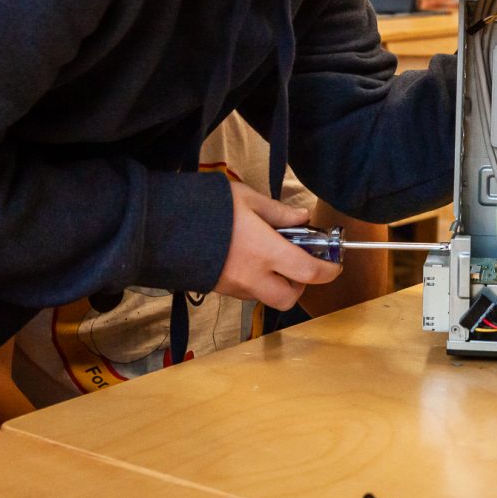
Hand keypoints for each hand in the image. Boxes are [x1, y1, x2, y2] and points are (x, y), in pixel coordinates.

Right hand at [214, 182, 341, 308]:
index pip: (308, 272)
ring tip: (270, 256)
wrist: (162, 227)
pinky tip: (249, 258)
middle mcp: (253, 276)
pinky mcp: (219, 289)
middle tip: (298, 262)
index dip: (328, 271)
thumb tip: (303, 217)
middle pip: (289, 298)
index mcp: (265, 252)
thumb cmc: (208, 208)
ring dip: (277, 283)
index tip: (334, 263)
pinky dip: (257, 281)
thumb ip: (278, 212)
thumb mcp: (247, 200)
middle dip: (300, 285)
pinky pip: (248, 292)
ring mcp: (235, 287)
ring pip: (267, 297)